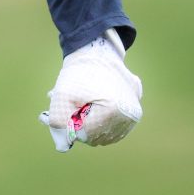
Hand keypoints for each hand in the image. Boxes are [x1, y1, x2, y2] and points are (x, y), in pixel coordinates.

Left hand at [38, 28, 141, 151]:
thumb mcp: (60, 97)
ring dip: (90, 119)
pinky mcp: (135, 105)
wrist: (94, 49)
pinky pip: (115, 119)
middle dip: (80, 121)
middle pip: (98, 134)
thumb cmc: (77, 73)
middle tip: (69, 103)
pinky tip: (91, 99)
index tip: (64, 108)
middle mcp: (130, 116)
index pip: (87, 134)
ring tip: (79, 101)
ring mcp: (135, 111)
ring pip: (107, 129)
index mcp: (114, 113)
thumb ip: (58, 123)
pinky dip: (101, 114)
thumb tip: (64, 145)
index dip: (70, 123)